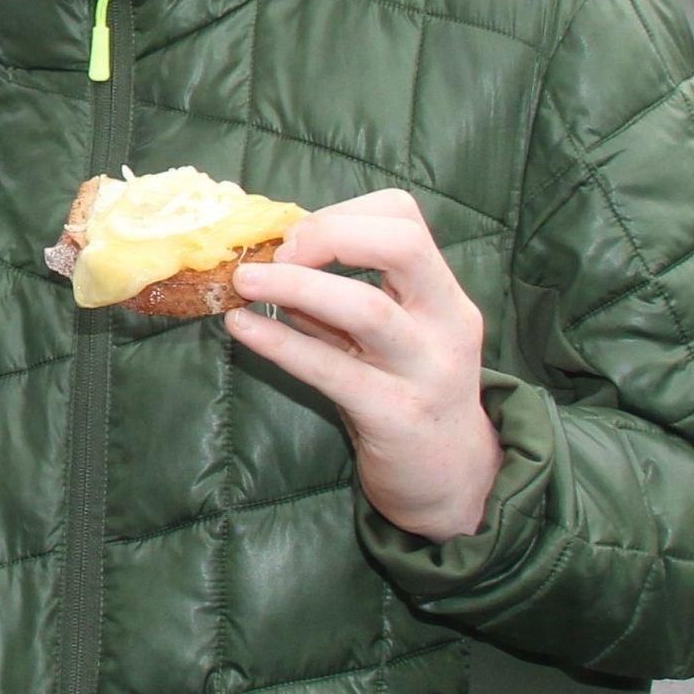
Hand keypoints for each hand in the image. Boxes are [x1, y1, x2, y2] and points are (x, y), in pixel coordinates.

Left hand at [226, 191, 500, 542]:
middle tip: (279, 255)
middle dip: (329, 235)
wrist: (449, 479)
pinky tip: (244, 328)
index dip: (341, 215)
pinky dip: (281, 343)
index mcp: (445, 294)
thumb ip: (340, 298)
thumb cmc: (408, 394)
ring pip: (366, 308)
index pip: (404, 217)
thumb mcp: (389, 337)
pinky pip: (331, 370)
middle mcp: (446, 323)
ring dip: (295, 285)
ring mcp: (426, 370)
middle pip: (400, 245)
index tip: (298, 239)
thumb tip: (271, 258)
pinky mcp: (395, 416)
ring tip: (245, 282)